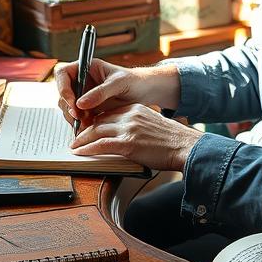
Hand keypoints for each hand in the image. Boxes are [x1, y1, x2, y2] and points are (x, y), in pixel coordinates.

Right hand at [56, 59, 180, 127]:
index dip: (63, 88)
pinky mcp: (88, 109)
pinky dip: (81, 124)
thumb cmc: (134, 81)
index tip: (72, 102)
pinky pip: (78, 117)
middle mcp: (82, 81)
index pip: (63, 74)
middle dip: (69, 107)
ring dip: (74, 117)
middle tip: (80, 118)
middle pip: (63, 93)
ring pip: (68, 107)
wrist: (145, 93)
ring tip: (88, 123)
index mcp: (86, 67)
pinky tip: (90, 127)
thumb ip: (100, 93)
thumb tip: (80, 103)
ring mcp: (83, 95)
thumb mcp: (119, 84)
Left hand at [70, 103, 201, 171]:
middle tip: (76, 138)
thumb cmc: (173, 141)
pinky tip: (80, 153)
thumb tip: (127, 135)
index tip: (88, 128)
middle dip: (85, 129)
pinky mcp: (128, 143)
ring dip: (82, 140)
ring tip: (74, 146)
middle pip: (99, 120)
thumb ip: (138, 125)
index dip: (95, 121)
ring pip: (96, 131)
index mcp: (136, 108)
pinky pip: (101, 145)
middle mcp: (130, 115)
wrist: (187, 147)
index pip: (109, 112)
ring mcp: (129, 128)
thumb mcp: (154, 125)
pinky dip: (88, 149)